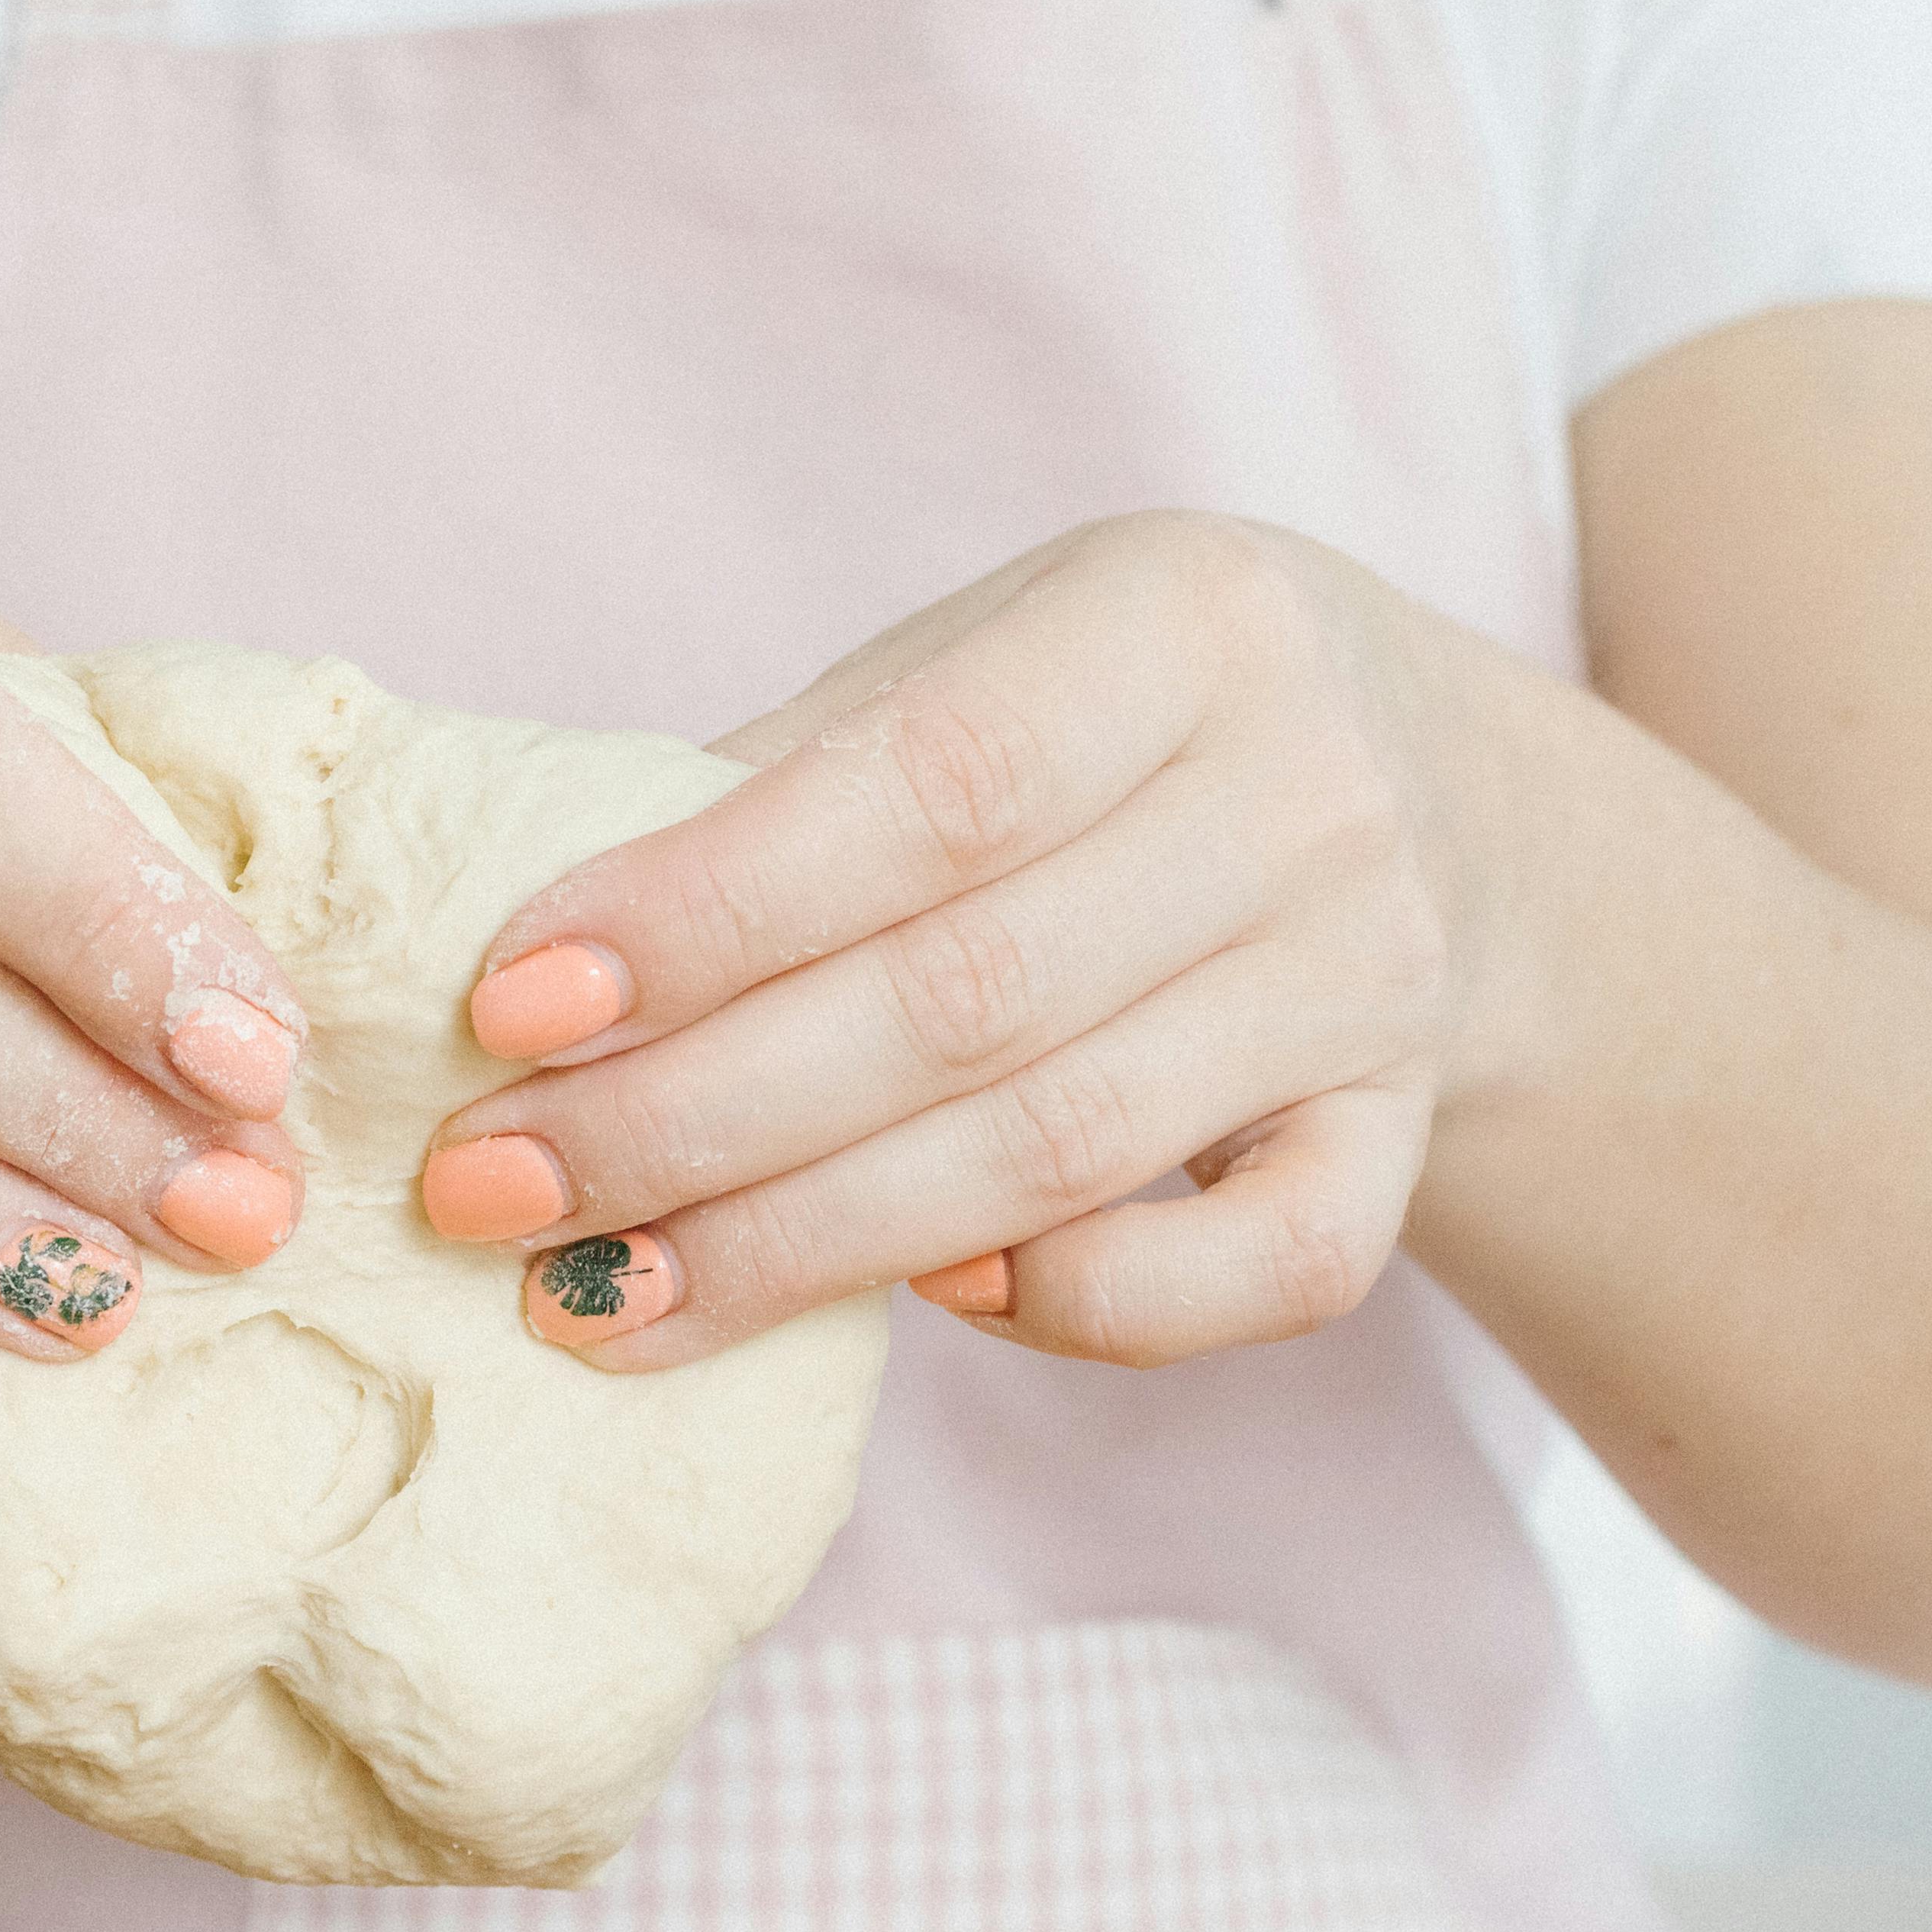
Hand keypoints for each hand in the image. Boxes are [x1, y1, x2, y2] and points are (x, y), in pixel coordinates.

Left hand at [413, 513, 1483, 1369]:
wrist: (1437, 793)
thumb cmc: (1111, 726)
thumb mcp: (975, 663)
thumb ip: (784, 782)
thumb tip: (533, 949)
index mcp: (1181, 623)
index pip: (925, 790)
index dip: (702, 912)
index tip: (505, 1007)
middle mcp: (1306, 797)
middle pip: (966, 1002)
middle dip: (693, 1117)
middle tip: (494, 1189)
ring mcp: (1372, 982)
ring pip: (1066, 1151)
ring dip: (804, 1244)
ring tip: (600, 1293)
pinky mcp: (1402, 1139)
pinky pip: (1263, 1273)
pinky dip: (1084, 1308)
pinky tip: (924, 1303)